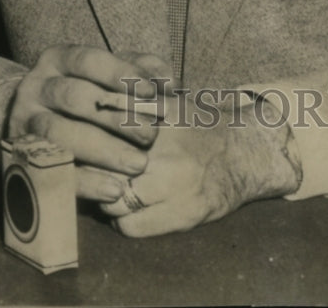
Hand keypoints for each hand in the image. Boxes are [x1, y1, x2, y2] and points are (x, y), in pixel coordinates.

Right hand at [7, 46, 174, 201]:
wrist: (32, 122)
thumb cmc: (88, 93)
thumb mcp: (109, 74)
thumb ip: (140, 70)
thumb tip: (169, 82)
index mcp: (58, 59)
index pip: (87, 60)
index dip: (119, 73)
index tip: (151, 92)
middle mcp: (36, 87)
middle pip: (75, 98)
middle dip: (117, 117)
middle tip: (152, 136)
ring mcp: (24, 123)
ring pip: (59, 134)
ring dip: (103, 150)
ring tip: (139, 164)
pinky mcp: (22, 160)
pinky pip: (53, 172)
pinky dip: (86, 182)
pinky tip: (115, 189)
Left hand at [99, 92, 302, 235]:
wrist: (246, 154)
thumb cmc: (201, 126)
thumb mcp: (171, 102)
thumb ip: (136, 101)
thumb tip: (99, 101)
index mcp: (163, 120)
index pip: (108, 130)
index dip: (89, 135)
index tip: (82, 138)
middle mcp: (168, 153)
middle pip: (106, 166)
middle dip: (91, 167)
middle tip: (88, 166)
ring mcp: (175, 187)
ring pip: (113, 199)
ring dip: (104, 195)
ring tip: (107, 188)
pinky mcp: (183, 216)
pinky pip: (131, 226)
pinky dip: (121, 219)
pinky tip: (126, 208)